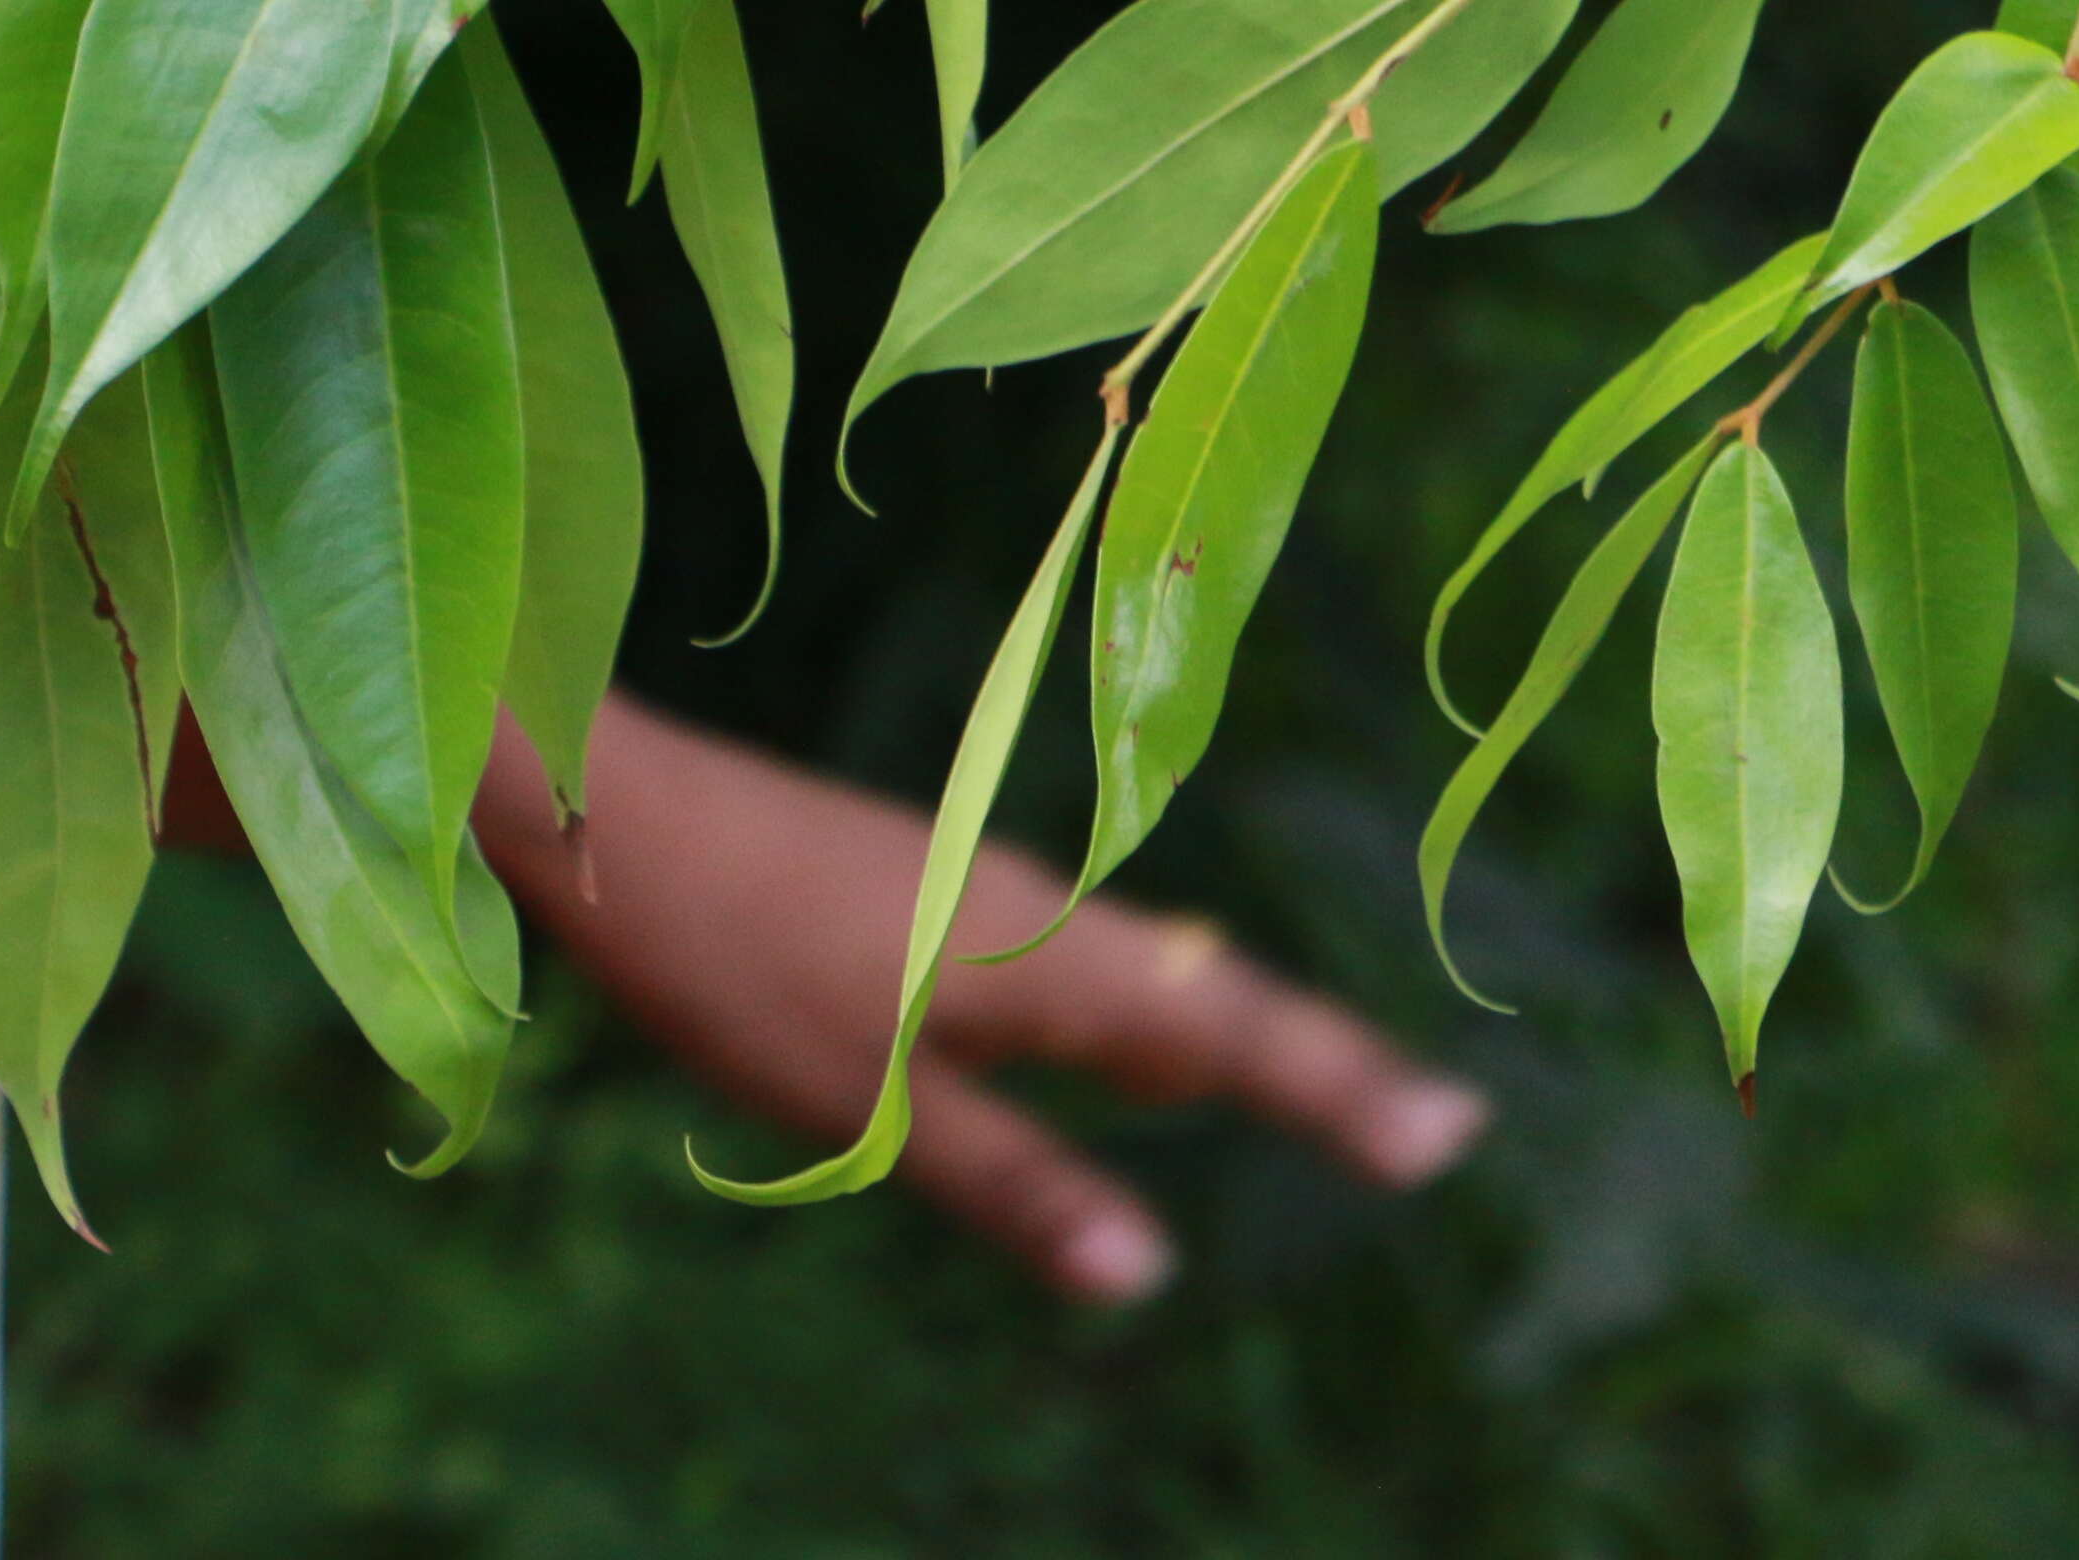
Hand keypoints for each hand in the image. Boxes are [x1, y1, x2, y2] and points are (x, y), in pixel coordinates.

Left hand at [471, 690, 1488, 1302]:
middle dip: (1321, 1071)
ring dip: (1236, 1044)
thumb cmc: (736, 964)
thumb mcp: (868, 1105)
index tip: (1453, 1134)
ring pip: (1149, 980)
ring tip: (1324, 1099)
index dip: (1344, 1091)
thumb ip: (1015, 1184)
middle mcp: (1051, 916)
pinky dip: (1148, 1019)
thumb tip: (1143, 1270)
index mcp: (1051, 966)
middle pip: (1218, 1002)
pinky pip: (1088, 965)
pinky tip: (1139, 1054)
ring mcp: (999, 896)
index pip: (1236, 1040)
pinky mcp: (946, 894)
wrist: (626, 809)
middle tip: (1428, 1131)